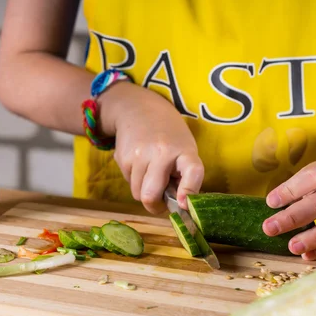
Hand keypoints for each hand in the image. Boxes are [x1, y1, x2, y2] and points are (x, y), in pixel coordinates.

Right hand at [101, 83, 203, 213]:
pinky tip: (140, 164)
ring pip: (138, 194)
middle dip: (155, 205)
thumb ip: (184, 175)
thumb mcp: (184, 149)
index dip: (188, 191)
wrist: (139, 109)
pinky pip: (129, 183)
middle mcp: (161, 153)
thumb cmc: (169, 136)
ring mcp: (139, 155)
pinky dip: (134, 180)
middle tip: (161, 202)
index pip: (192, 172)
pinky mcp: (123, 158)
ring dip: (143, 191)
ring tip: (151, 174)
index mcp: (184, 150)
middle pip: (150, 195)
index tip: (183, 205)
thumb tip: (179, 206)